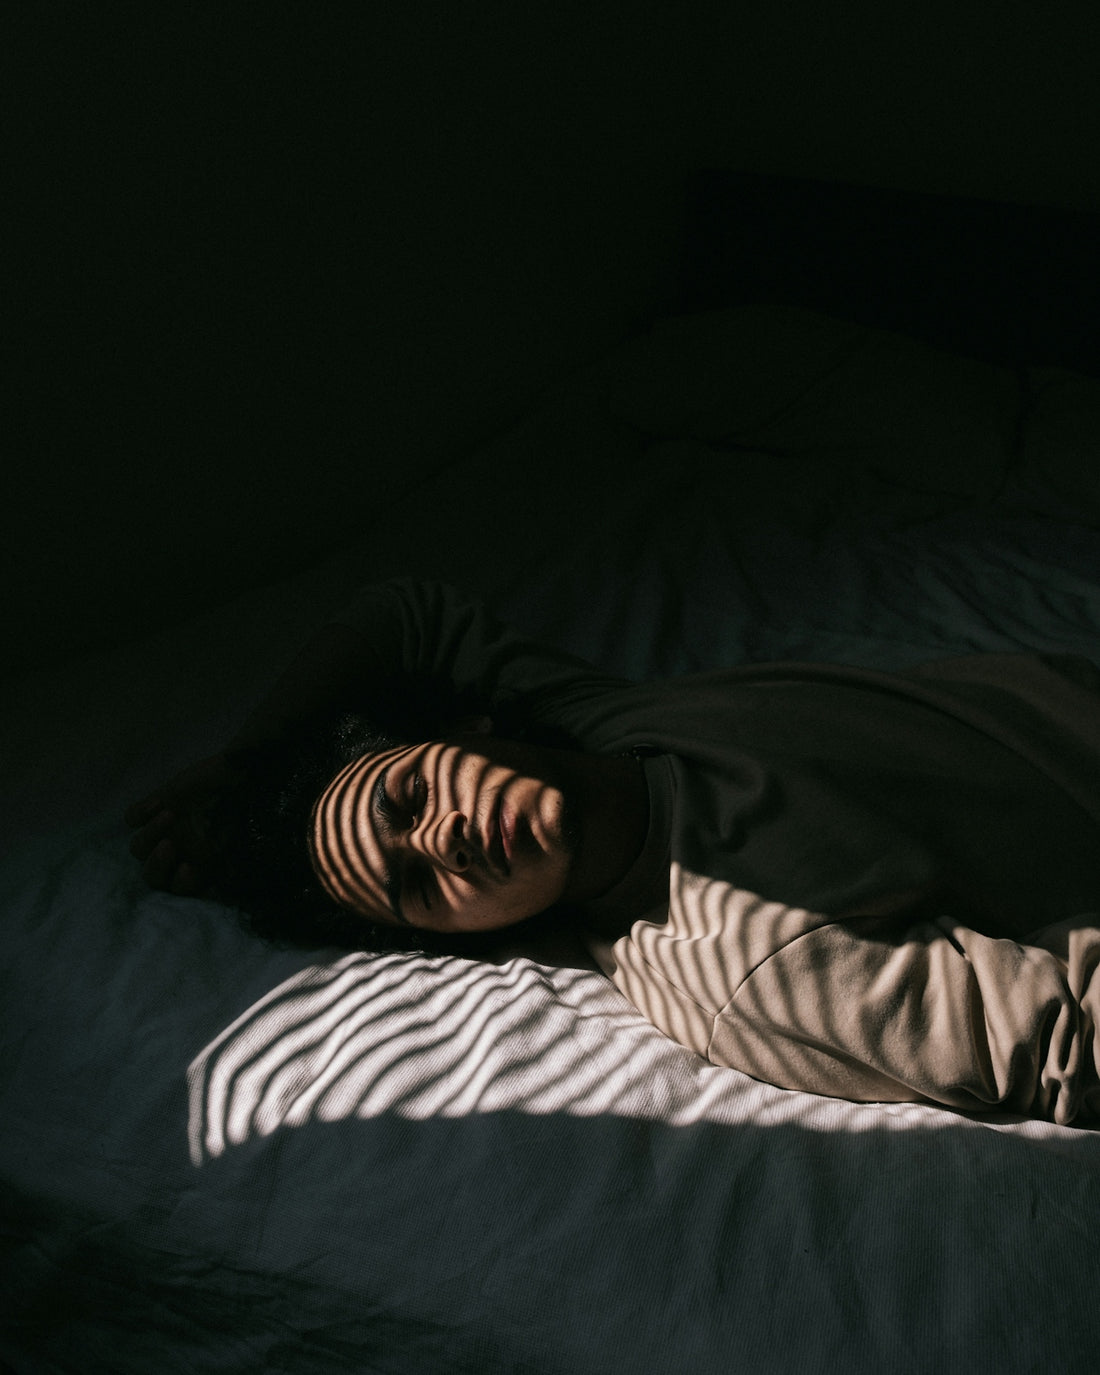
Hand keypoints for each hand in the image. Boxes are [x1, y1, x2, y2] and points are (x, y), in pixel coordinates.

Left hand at [125, 752, 246, 895]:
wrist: (239, 770)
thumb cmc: (243, 807)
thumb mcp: (241, 839)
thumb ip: (227, 864)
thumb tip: (223, 879)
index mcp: (197, 867)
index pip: (180, 888)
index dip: (181, 884)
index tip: (189, 867)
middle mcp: (176, 854)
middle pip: (152, 875)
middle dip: (157, 864)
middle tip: (168, 845)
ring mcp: (161, 832)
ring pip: (138, 848)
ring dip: (151, 834)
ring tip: (170, 814)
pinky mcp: (152, 808)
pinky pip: (132, 818)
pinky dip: (140, 813)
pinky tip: (159, 803)